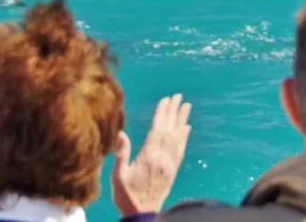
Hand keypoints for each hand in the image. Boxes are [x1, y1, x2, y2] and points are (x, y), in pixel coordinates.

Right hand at [111, 94, 192, 215]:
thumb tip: (122, 133)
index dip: (162, 113)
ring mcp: (170, 164)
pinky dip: (185, 136)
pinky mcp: (173, 170)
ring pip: (178, 137)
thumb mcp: (118, 176)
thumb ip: (121, 154)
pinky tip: (187, 128)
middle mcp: (162, 158)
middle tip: (179, 96)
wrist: (142, 213)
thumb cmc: (126, 195)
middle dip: (174, 112)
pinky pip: (181, 149)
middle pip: (170, 130)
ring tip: (186, 106)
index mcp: (148, 157)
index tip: (166, 99)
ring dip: (182, 120)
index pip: (157, 129)